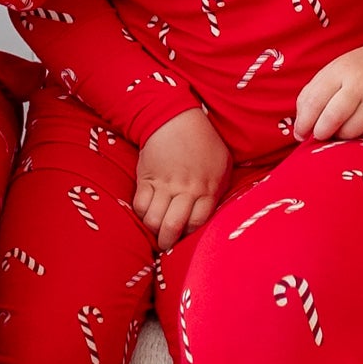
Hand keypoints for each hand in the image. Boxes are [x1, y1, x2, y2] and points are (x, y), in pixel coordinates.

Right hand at [132, 110, 229, 246]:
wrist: (176, 118)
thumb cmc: (204, 143)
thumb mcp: (222, 165)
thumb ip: (218, 190)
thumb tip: (214, 214)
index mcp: (208, 189)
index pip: (197, 224)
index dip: (189, 236)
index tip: (186, 238)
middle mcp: (186, 189)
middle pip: (173, 227)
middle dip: (167, 242)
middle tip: (166, 244)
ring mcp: (164, 184)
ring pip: (153, 219)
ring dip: (152, 230)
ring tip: (155, 230)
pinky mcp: (146, 178)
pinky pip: (139, 205)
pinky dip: (140, 214)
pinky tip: (147, 213)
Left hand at [293, 42, 362, 144]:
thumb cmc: (354, 73)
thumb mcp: (331, 75)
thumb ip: (310, 98)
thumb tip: (299, 131)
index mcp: (340, 72)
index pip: (314, 102)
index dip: (303, 123)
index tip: (299, 134)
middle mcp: (360, 84)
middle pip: (332, 118)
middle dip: (320, 133)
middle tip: (318, 134)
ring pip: (350, 132)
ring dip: (339, 135)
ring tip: (340, 126)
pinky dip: (358, 134)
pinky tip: (358, 122)